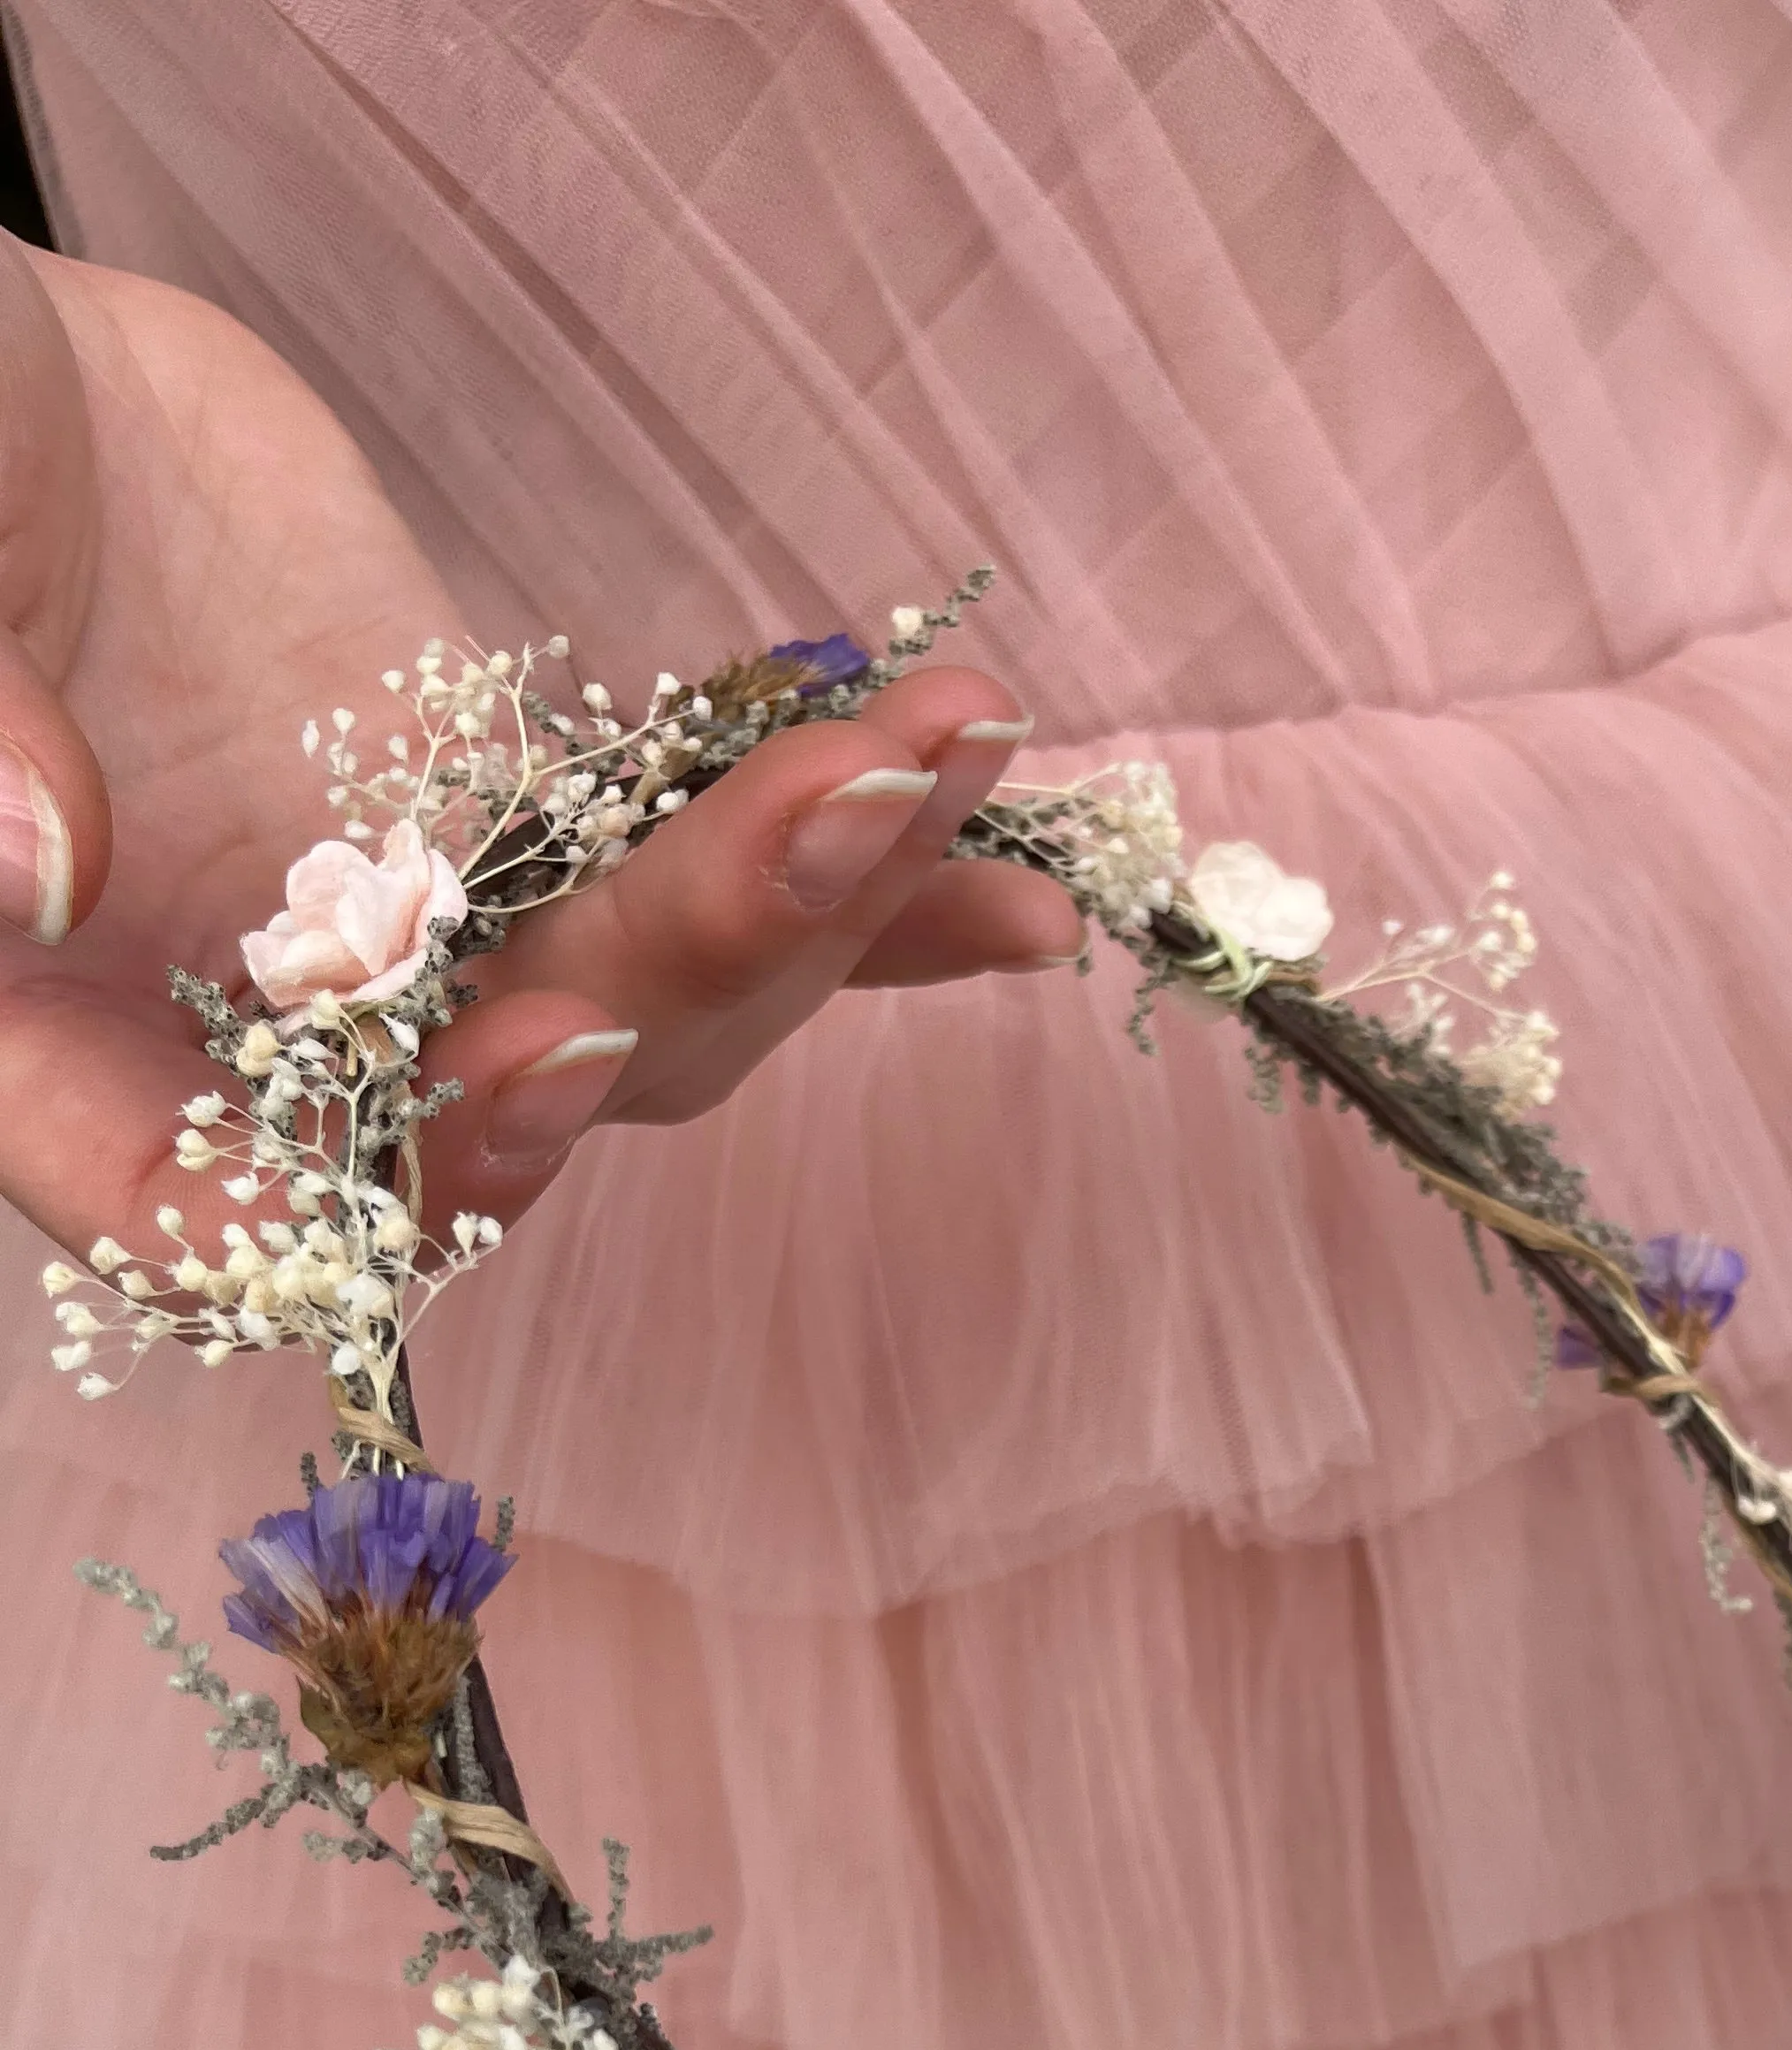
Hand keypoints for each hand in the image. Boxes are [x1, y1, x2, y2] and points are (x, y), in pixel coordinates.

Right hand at [0, 239, 1079, 1263]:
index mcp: (63, 1052)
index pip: (213, 1208)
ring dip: (816, 902)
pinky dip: (870, 906)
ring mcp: (432, 969)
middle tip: (828, 823)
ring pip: (648, 1005)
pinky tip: (1019, 892)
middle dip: (685, 967)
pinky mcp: (540, 869)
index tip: (548, 1060)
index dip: (395, 1168)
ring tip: (950, 750)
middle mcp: (270, 1056)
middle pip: (502, 1095)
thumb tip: (43, 861)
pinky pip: (711, 907)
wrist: (12, 429)